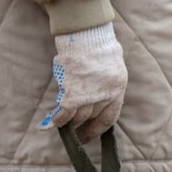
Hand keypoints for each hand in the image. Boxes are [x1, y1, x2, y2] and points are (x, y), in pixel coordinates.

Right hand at [40, 22, 126, 141]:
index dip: (97, 129)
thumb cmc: (99, 46)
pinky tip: (53, 123)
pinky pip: (66, 111)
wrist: (88, 34)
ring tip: (63, 129)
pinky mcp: (73, 91)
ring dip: (70, 124)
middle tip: (74, 135)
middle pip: (92, 117)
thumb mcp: (111, 68)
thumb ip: (105, 84)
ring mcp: (90, 95)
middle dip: (82, 128)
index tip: (89, 136)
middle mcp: (105, 95)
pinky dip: (59, 119)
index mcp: (117, 90)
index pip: (109, 118)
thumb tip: (96, 98)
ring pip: (79, 116)